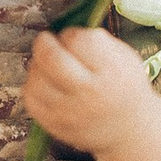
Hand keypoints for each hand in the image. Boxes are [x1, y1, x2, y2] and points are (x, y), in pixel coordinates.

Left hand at [23, 25, 160, 160]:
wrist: (129, 130)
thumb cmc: (125, 87)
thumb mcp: (125, 58)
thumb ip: (99, 41)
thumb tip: (67, 29)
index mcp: (111, 71)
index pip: (78, 40)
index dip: (71, 33)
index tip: (73, 37)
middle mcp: (90, 93)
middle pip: (51, 58)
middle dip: (44, 43)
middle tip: (46, 40)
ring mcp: (70, 113)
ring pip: (36, 78)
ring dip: (37, 64)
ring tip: (48, 64)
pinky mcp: (56, 126)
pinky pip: (30, 99)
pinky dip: (33, 85)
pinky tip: (44, 82)